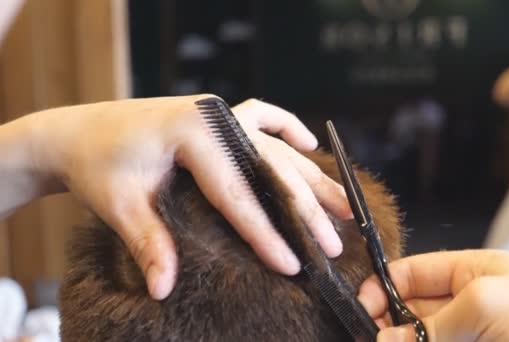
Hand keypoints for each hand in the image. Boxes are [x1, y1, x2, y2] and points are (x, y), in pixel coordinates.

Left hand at [30, 96, 351, 299]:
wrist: (78, 131)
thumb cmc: (96, 165)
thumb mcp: (121, 206)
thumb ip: (149, 244)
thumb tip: (165, 290)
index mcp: (191, 133)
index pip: (238, 193)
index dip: (266, 233)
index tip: (293, 264)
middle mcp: (214, 116)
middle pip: (271, 168)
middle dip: (304, 210)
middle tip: (332, 243)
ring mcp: (220, 111)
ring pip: (278, 145)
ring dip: (312, 175)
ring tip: (345, 204)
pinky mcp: (219, 114)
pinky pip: (265, 116)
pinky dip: (290, 129)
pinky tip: (310, 146)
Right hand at [357, 250, 508, 341]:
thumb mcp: (486, 304)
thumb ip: (432, 322)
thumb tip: (388, 339)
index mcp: (473, 273)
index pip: (415, 272)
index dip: (385, 285)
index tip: (364, 305)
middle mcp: (468, 305)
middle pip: (412, 308)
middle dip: (388, 320)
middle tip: (370, 333)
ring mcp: (472, 335)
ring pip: (421, 336)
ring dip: (399, 339)